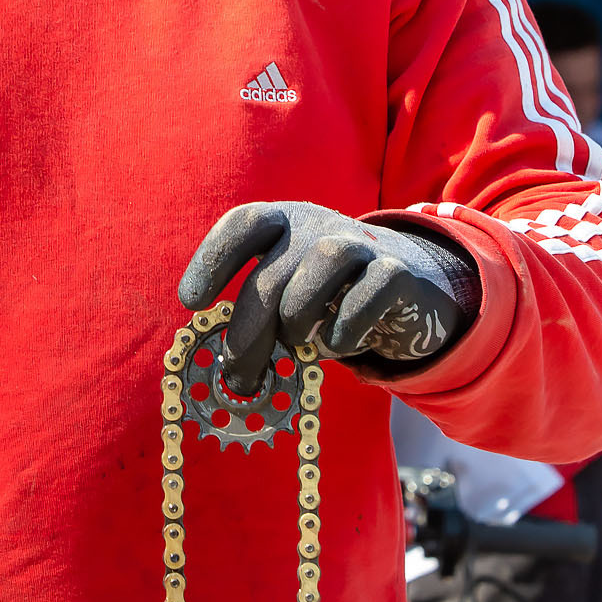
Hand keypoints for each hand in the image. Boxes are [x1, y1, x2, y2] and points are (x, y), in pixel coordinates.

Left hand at [178, 201, 475, 394]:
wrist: (408, 285)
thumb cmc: (327, 296)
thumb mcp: (287, 291)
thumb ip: (258, 314)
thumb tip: (228, 369)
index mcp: (283, 223)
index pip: (244, 224)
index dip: (214, 259)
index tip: (193, 302)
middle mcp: (318, 225)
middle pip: (274, 271)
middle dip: (249, 332)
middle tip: (239, 379)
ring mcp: (362, 243)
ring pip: (323, 263)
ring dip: (298, 315)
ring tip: (296, 344)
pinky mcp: (397, 272)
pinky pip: (368, 293)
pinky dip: (347, 326)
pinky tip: (340, 344)